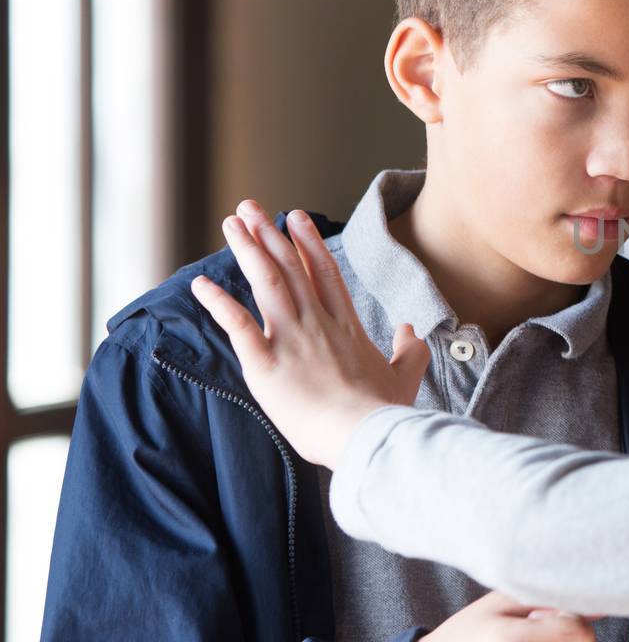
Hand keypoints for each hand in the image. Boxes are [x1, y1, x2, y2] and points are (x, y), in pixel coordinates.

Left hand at [189, 200, 431, 467]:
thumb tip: (414, 331)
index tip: (295, 218)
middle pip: (291, 267)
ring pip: (268, 282)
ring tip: (232, 224)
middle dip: (269, 234)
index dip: (308, 242)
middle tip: (250, 208)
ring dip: (248, 250)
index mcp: (347, 326)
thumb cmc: (385, 412)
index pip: (325, 273)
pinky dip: (218, 302)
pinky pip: (238, 324)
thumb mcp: (407, 377)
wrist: (365, 433)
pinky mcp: (266, 362)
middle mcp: (318, 323)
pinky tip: (201, 284)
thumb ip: (412, 351)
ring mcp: (292, 339)